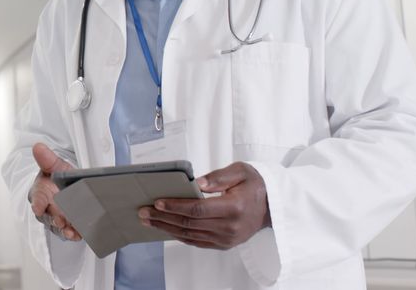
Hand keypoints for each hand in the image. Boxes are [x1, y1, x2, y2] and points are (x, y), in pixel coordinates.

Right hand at [28, 143, 81, 241]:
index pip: (36, 199)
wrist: (68, 186)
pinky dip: (75, 234)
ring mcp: (55, 219)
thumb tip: (38, 147)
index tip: (39, 208)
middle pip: (48, 216)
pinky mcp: (66, 226)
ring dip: (65, 231)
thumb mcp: (55, 166)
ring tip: (72, 232)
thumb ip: (47, 159)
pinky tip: (81, 234)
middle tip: (61, 221)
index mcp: (39, 193)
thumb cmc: (57, 177)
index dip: (38, 204)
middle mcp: (45, 208)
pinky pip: (69, 232)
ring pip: (58, 227)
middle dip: (54, 220)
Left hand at [137, 162, 270, 249]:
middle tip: (143, 211)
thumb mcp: (241, 171)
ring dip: (166, 228)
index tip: (158, 202)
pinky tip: (165, 228)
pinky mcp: (223, 244)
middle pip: (190, 223)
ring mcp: (226, 239)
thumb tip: (195, 183)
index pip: (198, 209)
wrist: (272, 206)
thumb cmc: (254, 185)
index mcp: (234, 207)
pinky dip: (178, 235)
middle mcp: (230, 227)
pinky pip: (196, 241)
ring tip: (148, 220)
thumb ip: (218, 176)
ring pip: (190, 235)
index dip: (176, 206)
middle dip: (163, 217)